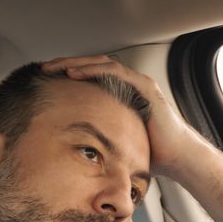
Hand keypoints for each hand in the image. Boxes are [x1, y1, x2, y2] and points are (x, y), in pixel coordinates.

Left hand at [41, 55, 212, 178]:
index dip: (70, 75)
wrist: (177, 158)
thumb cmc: (152, 154)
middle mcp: (130, 84)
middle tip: (44, 68)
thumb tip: (76, 155)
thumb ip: (101, 141)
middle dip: (68, 64)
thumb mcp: (117, 144)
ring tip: (55, 67)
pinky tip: (75, 73)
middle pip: (94, 66)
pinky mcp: (145, 87)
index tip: (48, 80)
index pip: (92, 77)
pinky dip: (94, 70)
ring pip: (102, 64)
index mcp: (123, 95)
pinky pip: (115, 72)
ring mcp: (138, 83)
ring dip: (76, 63)